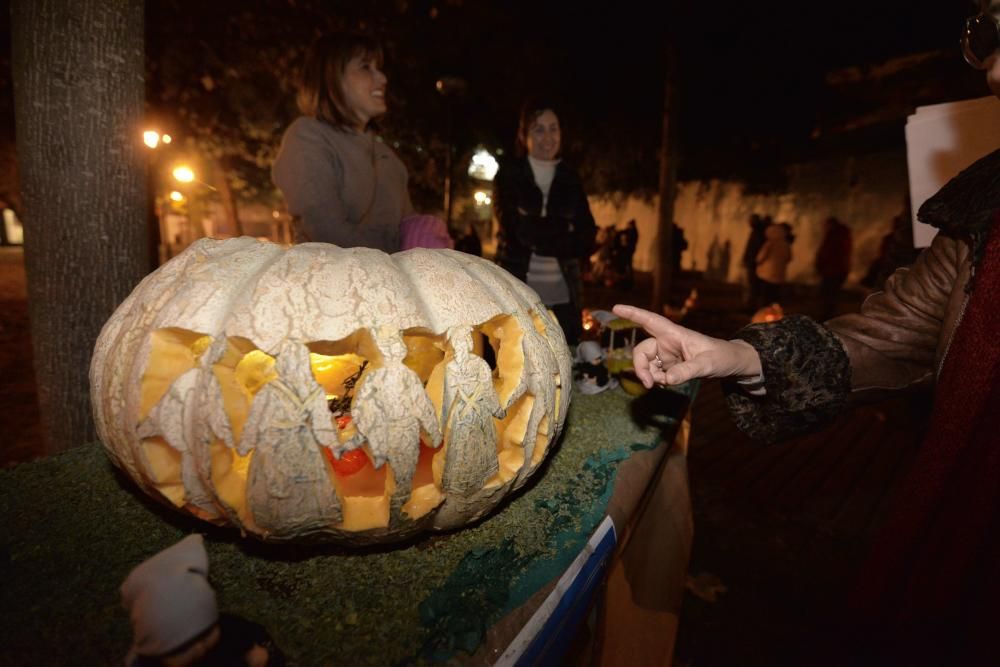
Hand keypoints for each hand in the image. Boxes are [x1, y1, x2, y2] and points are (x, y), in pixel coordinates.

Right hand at [612, 304, 762, 387]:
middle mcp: (666, 342)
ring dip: (649, 376)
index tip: (616, 308)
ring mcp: (666, 354)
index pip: (651, 321)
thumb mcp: (707, 364)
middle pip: (642, 351)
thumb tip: (667, 379)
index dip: (633, 314)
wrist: (729, 364)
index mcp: (675, 333)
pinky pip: (654, 373)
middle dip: (641, 367)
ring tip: (663, 384)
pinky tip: (667, 382)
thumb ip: (687, 371)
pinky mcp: (668, 365)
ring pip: (645, 363)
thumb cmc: (721, 356)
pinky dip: (656, 380)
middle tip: (649, 384)